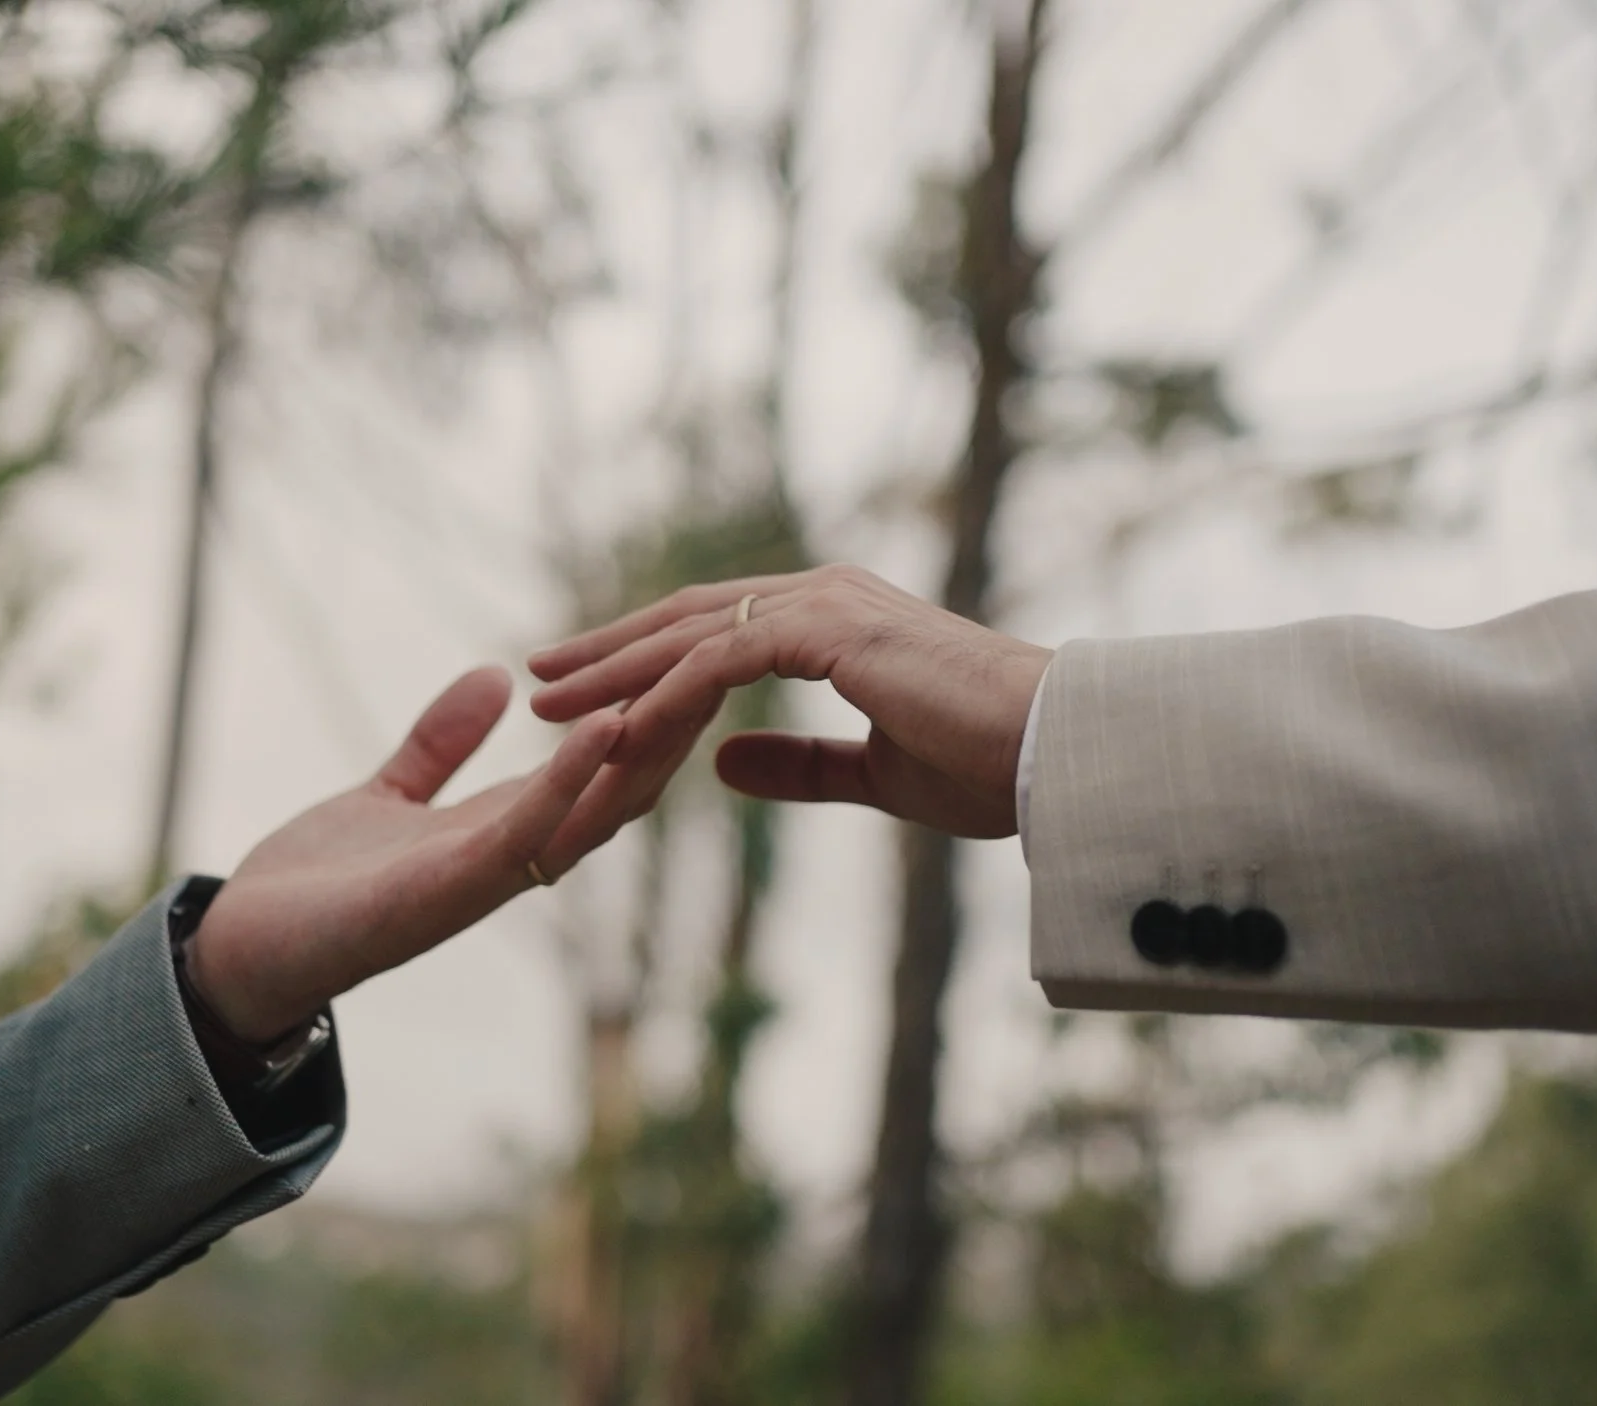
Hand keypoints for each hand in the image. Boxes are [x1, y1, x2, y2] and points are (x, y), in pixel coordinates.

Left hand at [189, 666, 652, 1040]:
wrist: (241, 954)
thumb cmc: (314, 889)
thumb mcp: (386, 796)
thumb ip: (440, 744)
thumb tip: (493, 678)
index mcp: (499, 835)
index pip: (598, 773)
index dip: (646, 720)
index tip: (691, 661)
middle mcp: (510, 859)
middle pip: (618, 791)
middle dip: (670, 732)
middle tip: (723, 664)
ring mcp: (487, 878)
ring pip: (593, 811)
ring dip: (643, 749)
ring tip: (688, 684)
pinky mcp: (451, 889)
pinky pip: (530, 831)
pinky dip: (571, 778)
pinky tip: (605, 725)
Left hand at [527, 565, 1051, 838]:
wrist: (1056, 754)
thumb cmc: (990, 764)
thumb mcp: (875, 772)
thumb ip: (799, 764)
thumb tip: (721, 765)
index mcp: (835, 619)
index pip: (717, 629)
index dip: (648, 656)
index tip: (589, 688)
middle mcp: (823, 597)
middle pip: (687, 618)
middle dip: (609, 652)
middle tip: (539, 678)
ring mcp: (826, 606)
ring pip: (692, 634)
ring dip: (617, 673)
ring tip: (549, 705)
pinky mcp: (830, 633)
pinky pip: (721, 663)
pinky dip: (666, 696)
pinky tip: (619, 731)